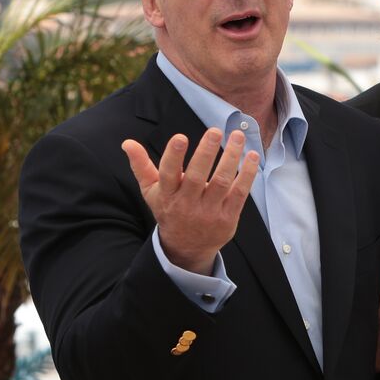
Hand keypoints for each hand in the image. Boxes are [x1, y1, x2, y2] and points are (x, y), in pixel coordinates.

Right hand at [122, 128, 258, 274]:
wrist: (187, 248)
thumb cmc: (169, 210)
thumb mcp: (151, 192)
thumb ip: (141, 166)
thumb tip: (127, 143)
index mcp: (167, 195)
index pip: (168, 174)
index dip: (173, 156)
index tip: (180, 137)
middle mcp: (187, 204)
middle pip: (197, 177)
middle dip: (206, 152)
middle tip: (215, 131)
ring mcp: (208, 212)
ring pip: (221, 182)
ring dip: (231, 158)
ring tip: (238, 136)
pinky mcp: (227, 218)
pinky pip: (239, 193)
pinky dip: (247, 174)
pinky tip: (252, 156)